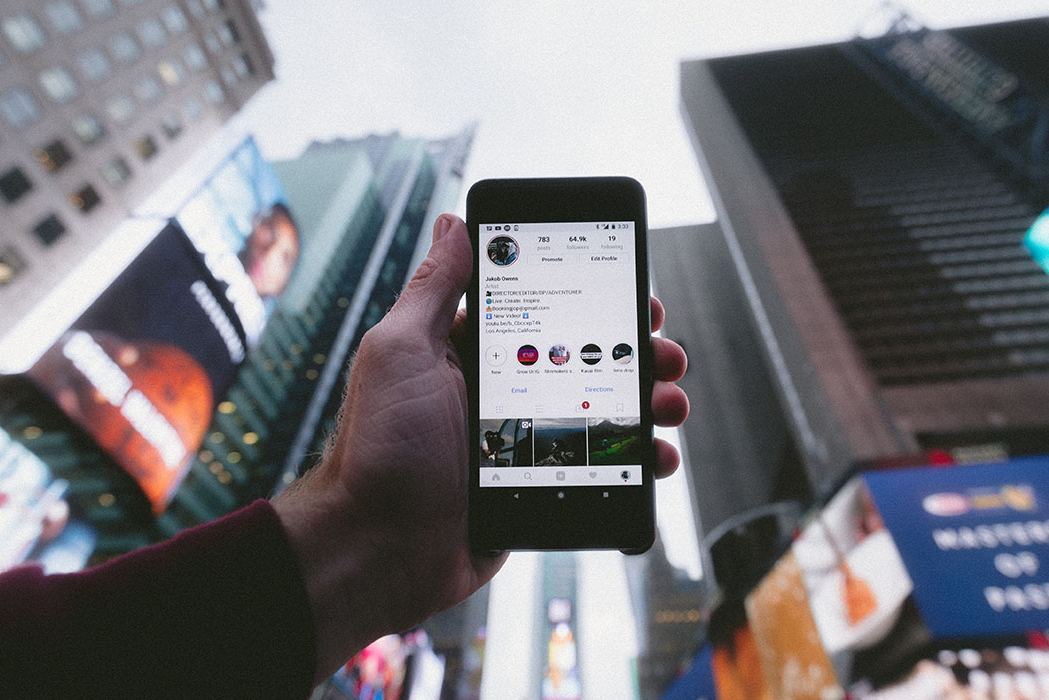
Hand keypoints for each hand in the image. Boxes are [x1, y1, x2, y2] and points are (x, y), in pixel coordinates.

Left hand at [273, 213, 688, 682]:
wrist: (379, 550)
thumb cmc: (380, 449)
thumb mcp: (401, 352)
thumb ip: (434, 289)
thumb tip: (453, 222)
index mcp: (471, 353)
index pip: (546, 311)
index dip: (595, 299)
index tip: (633, 292)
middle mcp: (503, 393)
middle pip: (587, 359)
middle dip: (636, 351)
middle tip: (665, 352)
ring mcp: (525, 442)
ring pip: (604, 412)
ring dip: (648, 402)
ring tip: (670, 404)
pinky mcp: (541, 487)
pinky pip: (601, 468)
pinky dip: (636, 462)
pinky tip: (657, 456)